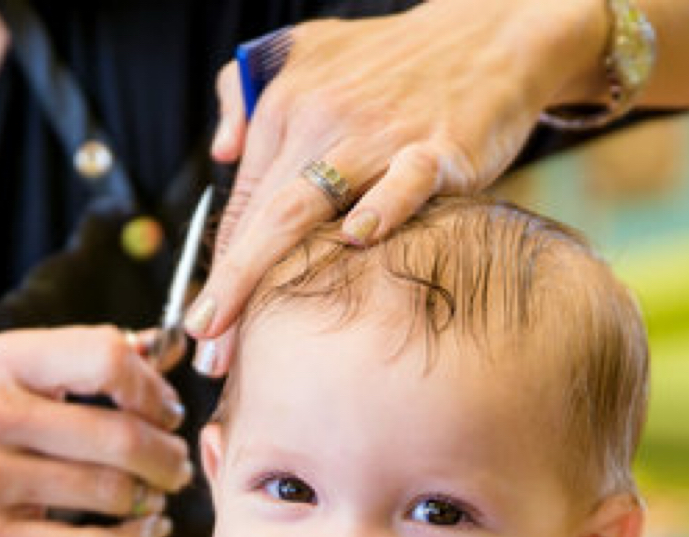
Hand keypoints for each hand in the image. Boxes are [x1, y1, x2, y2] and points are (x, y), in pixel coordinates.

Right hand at [0, 325, 193, 536]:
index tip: (168, 414)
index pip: (109, 358)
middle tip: (177, 466)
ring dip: (154, 498)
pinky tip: (149, 532)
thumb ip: (103, 357)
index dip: (156, 391)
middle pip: (122, 436)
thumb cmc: (0, 419)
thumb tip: (173, 345)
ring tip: (155, 495)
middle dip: (169, 457)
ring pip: (114, 492)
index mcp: (7, 360)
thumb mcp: (36, 372)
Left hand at [186, 0, 607, 373]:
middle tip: (209, 349)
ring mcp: (379, 135)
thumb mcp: (310, 51)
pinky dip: (381, 208)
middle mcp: (322, 119)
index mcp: (287, 107)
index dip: (218, 267)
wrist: (488, 34)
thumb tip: (222, 150)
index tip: (201, 324)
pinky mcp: (436, 147)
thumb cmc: (398, 60)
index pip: (242, 201)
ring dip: (268, 274)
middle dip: (228, 287)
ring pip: (308, 207)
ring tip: (248, 337)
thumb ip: (251, 92)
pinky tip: (358, 240)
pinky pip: (404, 182)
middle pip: (262, 217)